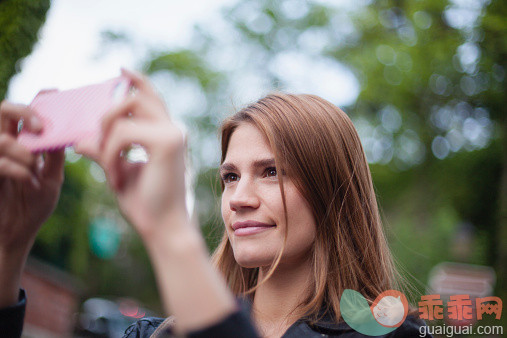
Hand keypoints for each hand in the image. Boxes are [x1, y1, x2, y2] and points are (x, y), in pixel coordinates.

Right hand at [0, 101, 64, 253]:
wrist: (16, 235)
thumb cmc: (34, 206)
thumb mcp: (52, 179)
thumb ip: (55, 156)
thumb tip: (64, 132)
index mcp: (22, 142)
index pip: (25, 114)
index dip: (36, 99)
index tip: (53, 92)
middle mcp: (4, 145)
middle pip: (3, 111)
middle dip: (22, 113)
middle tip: (40, 127)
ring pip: (1, 137)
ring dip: (23, 151)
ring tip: (35, 168)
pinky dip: (17, 169)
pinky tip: (30, 181)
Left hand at [75, 69, 187, 240]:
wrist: (163, 227)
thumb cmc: (146, 203)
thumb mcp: (118, 171)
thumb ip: (104, 150)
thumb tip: (80, 138)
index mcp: (167, 133)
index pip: (151, 97)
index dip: (138, 79)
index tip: (122, 69)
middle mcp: (173, 129)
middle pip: (136, 97)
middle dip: (108, 113)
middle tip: (98, 139)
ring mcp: (173, 134)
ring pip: (125, 113)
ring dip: (106, 139)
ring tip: (110, 167)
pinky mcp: (167, 143)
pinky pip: (123, 133)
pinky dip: (110, 154)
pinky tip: (116, 175)